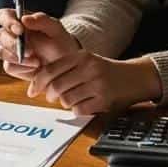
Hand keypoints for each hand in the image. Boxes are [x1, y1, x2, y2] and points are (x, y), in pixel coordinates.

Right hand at [0, 8, 78, 75]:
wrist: (66, 64)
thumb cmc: (60, 42)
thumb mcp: (56, 29)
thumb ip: (42, 20)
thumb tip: (24, 19)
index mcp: (18, 21)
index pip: (3, 16)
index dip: (7, 21)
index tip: (19, 30)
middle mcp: (11, 35)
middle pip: (0, 35)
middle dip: (12, 43)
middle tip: (30, 51)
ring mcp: (10, 51)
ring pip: (2, 52)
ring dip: (18, 57)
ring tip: (37, 61)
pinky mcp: (13, 66)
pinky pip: (9, 67)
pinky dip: (22, 68)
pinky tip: (35, 68)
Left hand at [26, 52, 161, 116]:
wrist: (135, 77)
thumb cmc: (105, 70)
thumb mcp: (86, 61)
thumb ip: (64, 68)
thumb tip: (37, 85)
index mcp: (81, 56)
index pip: (50, 69)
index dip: (37, 82)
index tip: (31, 90)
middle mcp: (89, 68)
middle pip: (56, 86)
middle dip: (49, 95)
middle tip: (50, 97)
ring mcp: (98, 84)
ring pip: (66, 99)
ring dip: (65, 103)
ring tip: (71, 99)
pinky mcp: (105, 100)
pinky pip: (80, 110)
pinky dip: (77, 110)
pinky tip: (83, 104)